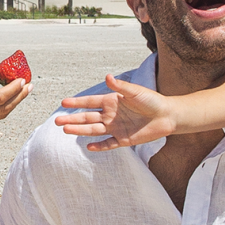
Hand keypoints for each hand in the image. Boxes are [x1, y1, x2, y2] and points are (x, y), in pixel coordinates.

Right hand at [55, 74, 174, 151]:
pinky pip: (109, 144)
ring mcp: (116, 128)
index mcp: (112, 101)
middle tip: (57, 121)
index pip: (90, 102)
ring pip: (94, 130)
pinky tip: (89, 146)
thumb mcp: (135, 92)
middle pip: (88, 118)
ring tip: (66, 130)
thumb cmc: (152, 100)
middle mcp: (111, 115)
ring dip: (80, 130)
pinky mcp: (123, 139)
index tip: (64, 103)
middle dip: (72, 119)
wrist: (167, 116)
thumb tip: (107, 77)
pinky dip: (99, 146)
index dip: (77, 103)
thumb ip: (120, 86)